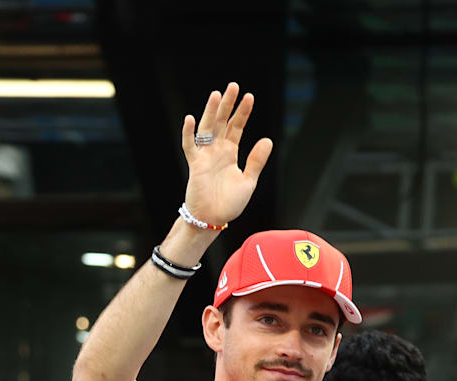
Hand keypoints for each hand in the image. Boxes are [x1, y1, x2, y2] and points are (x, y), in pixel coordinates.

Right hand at [181, 82, 272, 226]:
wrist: (212, 219)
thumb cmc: (229, 204)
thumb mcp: (249, 181)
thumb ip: (256, 160)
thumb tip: (267, 139)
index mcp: (230, 153)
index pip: (236, 127)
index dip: (242, 112)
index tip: (249, 97)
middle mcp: (217, 151)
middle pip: (222, 123)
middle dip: (227, 105)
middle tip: (233, 86)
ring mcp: (205, 157)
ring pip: (207, 129)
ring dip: (211, 112)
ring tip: (216, 95)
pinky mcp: (195, 165)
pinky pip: (190, 147)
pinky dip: (189, 134)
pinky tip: (190, 119)